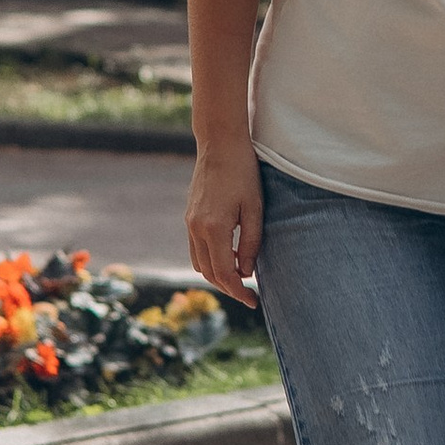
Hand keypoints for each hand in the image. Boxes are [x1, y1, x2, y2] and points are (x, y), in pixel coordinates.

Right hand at [186, 138, 264, 306]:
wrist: (219, 143)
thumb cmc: (243, 172)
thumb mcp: (255, 208)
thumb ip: (251, 243)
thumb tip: (246, 272)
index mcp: (213, 228)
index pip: (224, 273)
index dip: (238, 291)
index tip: (253, 301)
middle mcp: (196, 229)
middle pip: (208, 273)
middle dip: (228, 288)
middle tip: (249, 295)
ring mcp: (189, 223)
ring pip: (199, 264)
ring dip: (218, 275)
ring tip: (241, 276)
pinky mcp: (189, 217)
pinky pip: (196, 249)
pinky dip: (210, 260)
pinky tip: (229, 256)